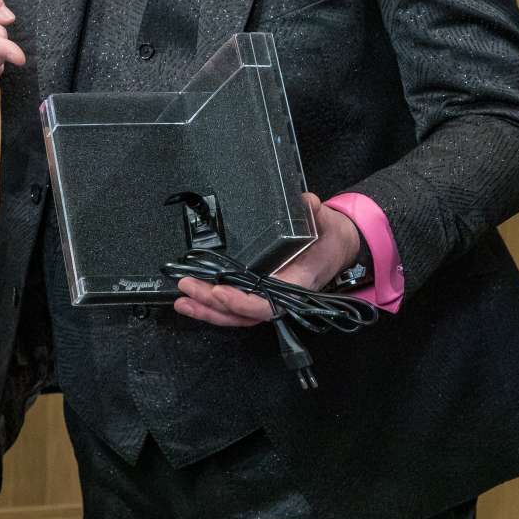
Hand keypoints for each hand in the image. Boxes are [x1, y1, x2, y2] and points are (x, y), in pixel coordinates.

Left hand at [173, 194, 359, 326]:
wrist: (336, 245)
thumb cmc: (329, 237)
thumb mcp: (324, 221)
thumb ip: (313, 213)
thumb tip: (306, 203)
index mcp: (297, 284)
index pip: (267, 303)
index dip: (242, 302)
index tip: (220, 291)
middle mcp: (281, 296)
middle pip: (243, 312)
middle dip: (212, 304)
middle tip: (188, 287)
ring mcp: (269, 297)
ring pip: (236, 315)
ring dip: (207, 310)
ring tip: (182, 301)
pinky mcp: (258, 293)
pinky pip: (235, 307)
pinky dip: (212, 307)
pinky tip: (192, 302)